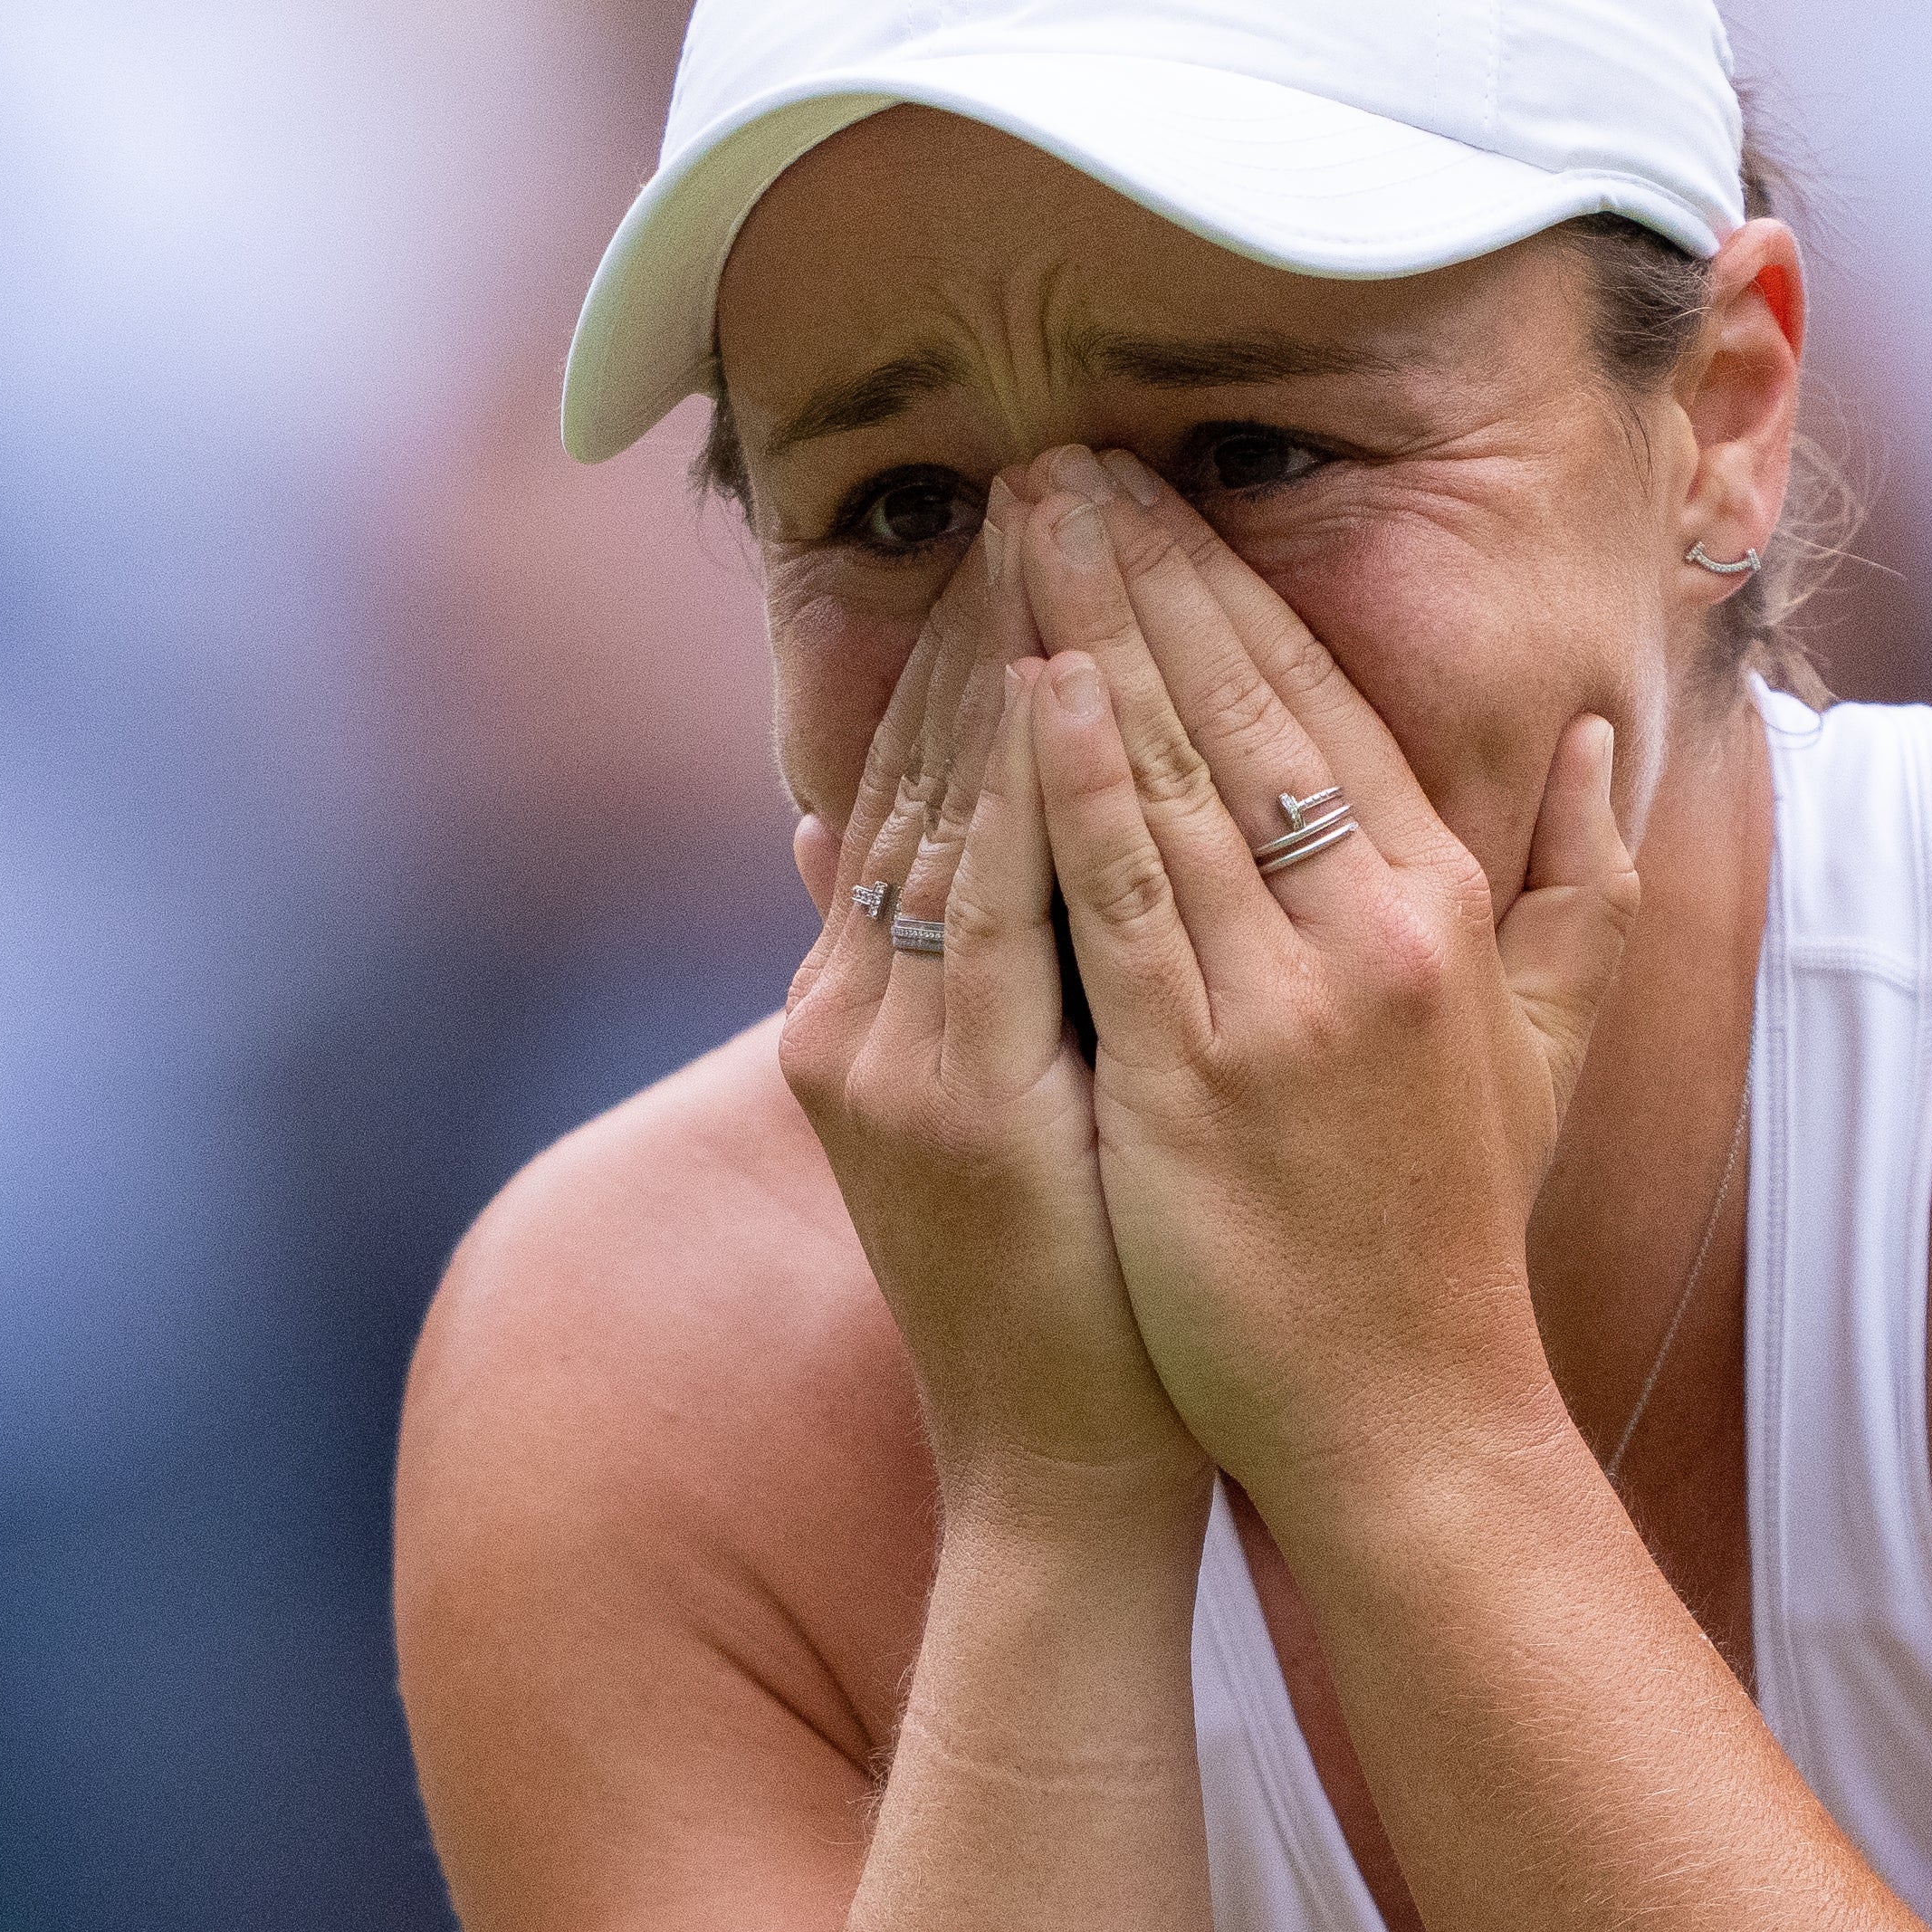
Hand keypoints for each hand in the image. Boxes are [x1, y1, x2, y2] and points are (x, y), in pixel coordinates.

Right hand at [777, 528, 1205, 1535]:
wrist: (1059, 1465)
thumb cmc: (1070, 1291)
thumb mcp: (991, 1115)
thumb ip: (937, 976)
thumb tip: (860, 841)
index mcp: (875, 1005)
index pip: (926, 781)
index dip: (980, 644)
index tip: (1046, 522)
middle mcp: (861, 1010)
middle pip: (924, 768)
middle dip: (990, 612)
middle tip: (1047, 466)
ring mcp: (889, 1051)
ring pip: (945, 809)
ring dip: (1001, 657)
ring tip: (1053, 520)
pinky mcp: (941, 1097)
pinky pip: (987, 906)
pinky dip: (1023, 792)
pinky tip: (1061, 686)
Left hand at [1004, 450, 1639, 1527]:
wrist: (1404, 1418)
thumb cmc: (1449, 1232)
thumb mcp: (1551, 1041)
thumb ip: (1582, 880)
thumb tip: (1607, 734)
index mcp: (1450, 905)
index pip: (1326, 701)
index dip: (1233, 583)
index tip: (1156, 491)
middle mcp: (1380, 931)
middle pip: (1243, 702)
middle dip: (1143, 564)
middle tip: (1056, 455)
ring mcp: (1289, 1002)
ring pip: (1174, 772)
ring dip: (1086, 630)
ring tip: (1015, 521)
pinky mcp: (1198, 1076)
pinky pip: (1122, 896)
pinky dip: (1074, 782)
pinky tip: (1028, 684)